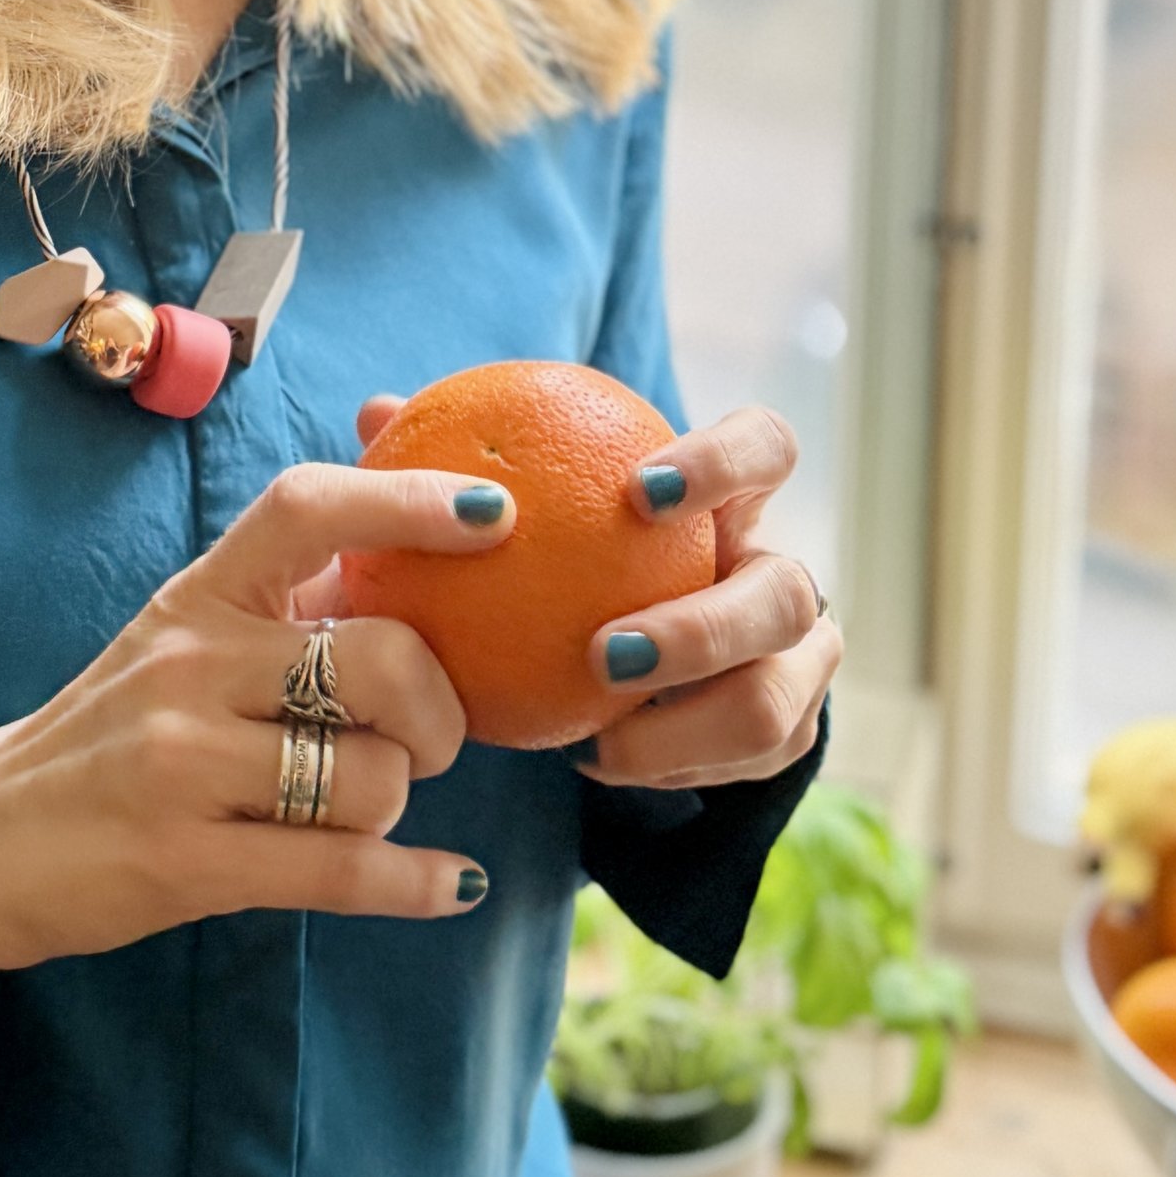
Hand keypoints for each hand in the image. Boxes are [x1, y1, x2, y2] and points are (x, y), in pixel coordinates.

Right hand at [0, 462, 511, 979]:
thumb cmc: (119, 728)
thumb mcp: (189, 636)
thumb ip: (296, 583)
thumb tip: (408, 487)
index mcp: (201, 594)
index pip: (305, 507)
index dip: (405, 497)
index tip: (492, 513)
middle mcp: (190, 662)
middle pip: (382, 657)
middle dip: (438, 711)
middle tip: (426, 739)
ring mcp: (182, 761)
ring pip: (373, 776)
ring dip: (395, 803)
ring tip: (357, 810)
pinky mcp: (186, 860)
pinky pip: (343, 871)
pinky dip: (415, 883)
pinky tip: (450, 881)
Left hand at [354, 395, 837, 790]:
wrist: (635, 656)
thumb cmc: (563, 560)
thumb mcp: (522, 516)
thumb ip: (459, 461)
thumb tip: (378, 409)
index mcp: (731, 502)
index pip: (766, 448)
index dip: (725, 459)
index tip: (639, 490)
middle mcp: (780, 574)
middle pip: (794, 592)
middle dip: (710, 626)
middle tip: (607, 651)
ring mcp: (797, 660)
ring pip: (777, 701)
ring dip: (686, 723)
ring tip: (598, 731)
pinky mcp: (790, 732)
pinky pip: (749, 765)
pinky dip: (673, 766)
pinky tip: (596, 757)